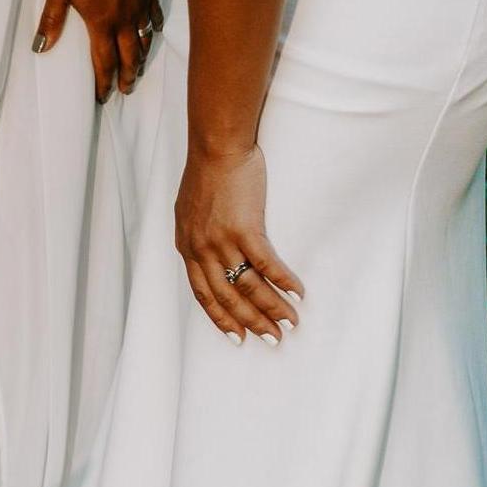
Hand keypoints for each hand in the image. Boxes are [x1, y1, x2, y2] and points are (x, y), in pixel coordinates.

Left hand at [34, 0, 162, 100]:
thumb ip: (52, 18)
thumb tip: (40, 47)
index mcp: (101, 23)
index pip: (104, 62)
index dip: (103, 82)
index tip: (102, 96)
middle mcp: (124, 20)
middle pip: (129, 57)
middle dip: (126, 77)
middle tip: (124, 90)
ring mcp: (140, 6)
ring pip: (144, 41)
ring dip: (141, 58)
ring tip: (137, 69)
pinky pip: (154, 17)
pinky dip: (153, 29)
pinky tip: (151, 32)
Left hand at [173, 141, 303, 343]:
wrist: (216, 147)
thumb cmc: (206, 173)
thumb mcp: (190, 211)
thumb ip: (198, 236)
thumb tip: (208, 255)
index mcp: (187, 246)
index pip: (203, 293)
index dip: (221, 318)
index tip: (238, 337)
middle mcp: (201, 248)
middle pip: (227, 297)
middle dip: (251, 322)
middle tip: (272, 339)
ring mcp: (221, 240)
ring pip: (249, 287)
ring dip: (273, 308)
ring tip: (291, 322)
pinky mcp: (244, 228)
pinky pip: (266, 265)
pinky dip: (284, 282)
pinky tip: (298, 293)